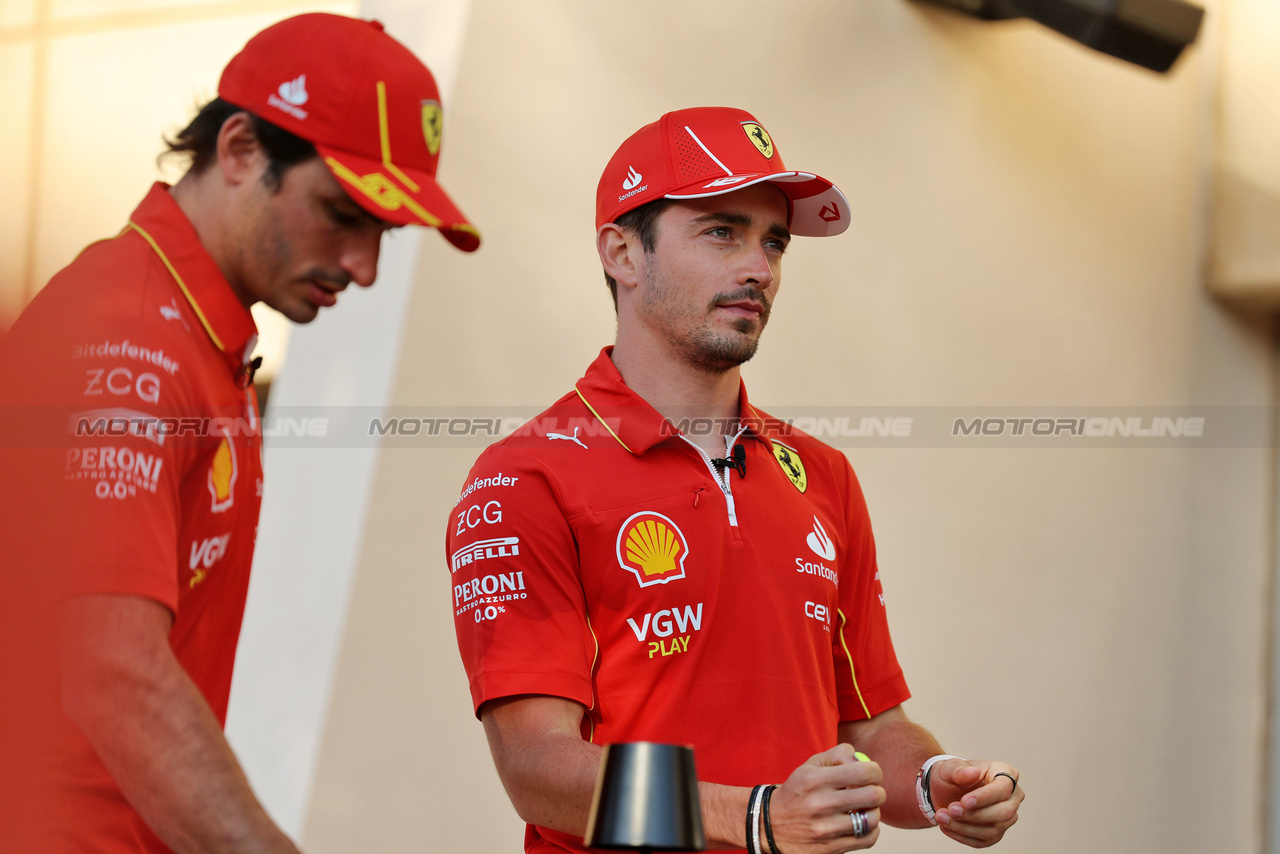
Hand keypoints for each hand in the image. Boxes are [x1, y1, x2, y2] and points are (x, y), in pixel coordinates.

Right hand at [764, 744, 884, 852]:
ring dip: (874, 812)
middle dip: (878, 791)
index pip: (863, 772)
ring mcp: (826, 830)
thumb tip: (863, 760)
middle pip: (872, 796)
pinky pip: (868, 839)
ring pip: (872, 819)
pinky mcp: (831, 849)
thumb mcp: (810, 766)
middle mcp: (820, 804)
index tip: (872, 774)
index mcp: (815, 779)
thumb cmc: (798, 792)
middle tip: (872, 791)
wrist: (771, 825)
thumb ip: (838, 755)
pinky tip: (860, 824)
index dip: (875, 771)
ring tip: (864, 809)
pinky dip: (871, 830)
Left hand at [928, 759, 1022, 847]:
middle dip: (975, 815)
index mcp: (1006, 773)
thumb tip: (973, 773)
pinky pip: (983, 841)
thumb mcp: (950, 767)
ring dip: (965, 827)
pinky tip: (946, 827)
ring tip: (942, 817)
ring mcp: (1006, 817)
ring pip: (993, 831)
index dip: (985, 797)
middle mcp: (1012, 797)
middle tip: (950, 810)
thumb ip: (959, 769)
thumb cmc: (952, 774)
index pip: (1004, 788)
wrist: (944, 789)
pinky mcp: (996, 833)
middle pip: (1004, 813)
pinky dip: (963, 836)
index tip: (964, 802)